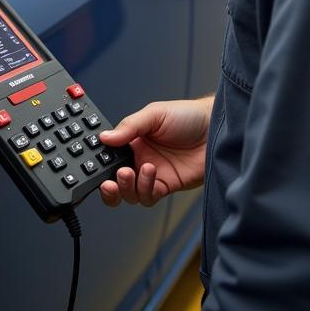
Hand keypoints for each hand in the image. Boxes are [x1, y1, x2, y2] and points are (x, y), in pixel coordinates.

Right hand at [99, 96, 213, 207]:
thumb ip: (129, 126)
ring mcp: (153, 174)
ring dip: (127, 186)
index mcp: (133, 140)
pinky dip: (145, 189)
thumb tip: (105, 137)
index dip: (100, 163)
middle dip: (109, 185)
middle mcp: (140, 158)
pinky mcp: (167, 186)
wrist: (215, 129)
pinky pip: (149, 196)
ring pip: (130, 193)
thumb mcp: (154, 114)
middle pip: (116, 180)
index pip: (109, 156)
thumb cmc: (188, 116)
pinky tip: (150, 173)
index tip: (94, 165)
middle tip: (109, 180)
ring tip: (131, 172)